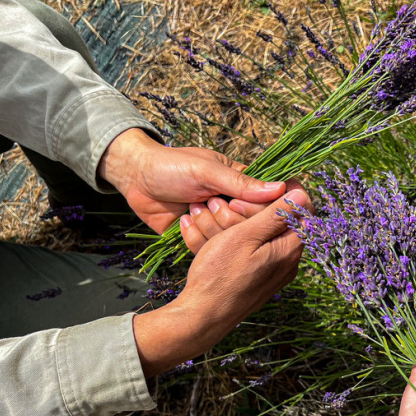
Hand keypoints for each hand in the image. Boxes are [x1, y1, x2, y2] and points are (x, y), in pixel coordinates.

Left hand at [97, 128, 286, 232]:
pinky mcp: (200, 239)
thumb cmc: (172, 166)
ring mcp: (217, 225)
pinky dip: (197, 239)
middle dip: (228, 218)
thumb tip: (280, 189)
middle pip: (250, 226)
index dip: (255, 209)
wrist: (134, 178)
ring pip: (231, 241)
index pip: (266, 204)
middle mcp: (233, 206)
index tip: (235, 203)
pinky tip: (184, 221)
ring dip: (209, 227)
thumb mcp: (207, 171)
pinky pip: (210, 250)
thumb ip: (242, 183)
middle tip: (208, 203)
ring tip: (191, 208)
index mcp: (241, 184)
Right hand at [132, 188, 312, 376]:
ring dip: (235, 220)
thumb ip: (276, 215)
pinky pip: (248, 252)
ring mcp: (272, 273)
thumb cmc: (221, 274)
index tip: (267, 182)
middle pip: (281, 223)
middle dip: (254, 206)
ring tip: (208, 211)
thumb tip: (301, 194)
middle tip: (227, 201)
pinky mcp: (256, 280)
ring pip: (260, 236)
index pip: (303, 212)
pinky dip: (229, 238)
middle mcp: (287, 263)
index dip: (288, 192)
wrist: (202, 317)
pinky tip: (203, 231)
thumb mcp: (247, 236)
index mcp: (289, 250)